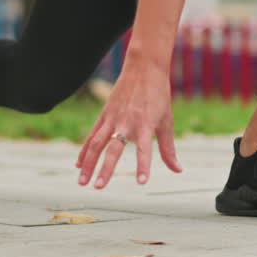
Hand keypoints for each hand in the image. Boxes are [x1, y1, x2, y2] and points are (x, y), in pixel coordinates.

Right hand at [75, 60, 182, 188]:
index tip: (141, 182)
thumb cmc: (158, 96)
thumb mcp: (166, 121)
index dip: (143, 165)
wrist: (144, 68)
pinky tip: (78, 165)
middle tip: (99, 187)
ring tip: (81, 182)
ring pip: (96, 143)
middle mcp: (126, 122)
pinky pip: (92, 135)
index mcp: (145, 124)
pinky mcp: (104, 114)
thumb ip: (168, 148)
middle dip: (105, 169)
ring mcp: (112, 118)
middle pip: (113, 148)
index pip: (144, 149)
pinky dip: (84, 150)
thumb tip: (178, 170)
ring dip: (88, 163)